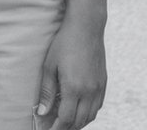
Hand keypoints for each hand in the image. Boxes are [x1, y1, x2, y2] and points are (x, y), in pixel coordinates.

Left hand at [37, 12, 105, 129]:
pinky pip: (97, 107)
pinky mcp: (103, 83)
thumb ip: (47, 92)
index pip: (65, 119)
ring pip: (90, 116)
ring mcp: (98, 88)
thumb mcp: (49, 66)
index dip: (56, 129)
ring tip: (65, 123)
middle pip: (79, 122)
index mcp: (74, 88)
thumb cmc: (65, 43)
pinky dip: (88, 114)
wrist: (87, 27)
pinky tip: (79, 111)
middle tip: (54, 128)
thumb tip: (42, 112)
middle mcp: (89, 92)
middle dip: (66, 128)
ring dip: (78, 123)